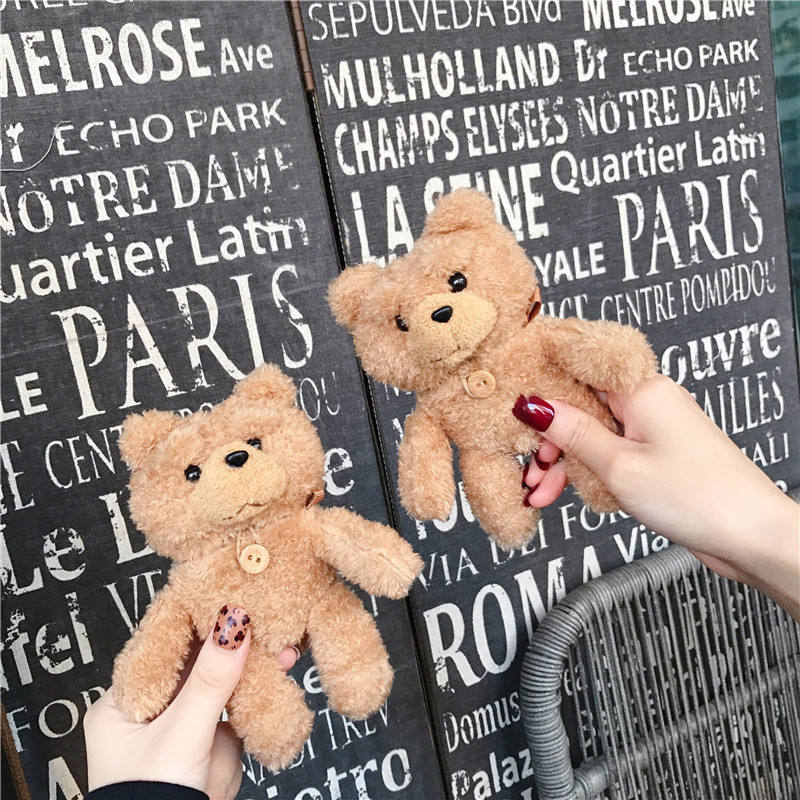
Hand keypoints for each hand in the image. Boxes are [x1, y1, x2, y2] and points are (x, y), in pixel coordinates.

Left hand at [85, 607, 299, 799]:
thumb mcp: (179, 735)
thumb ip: (210, 681)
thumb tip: (234, 625)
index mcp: (125, 703)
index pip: (163, 648)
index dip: (195, 622)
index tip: (225, 595)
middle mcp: (155, 709)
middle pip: (196, 661)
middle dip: (231, 640)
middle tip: (261, 612)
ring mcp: (187, 724)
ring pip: (222, 681)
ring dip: (251, 661)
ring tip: (281, 640)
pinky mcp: (216, 740)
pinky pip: (240, 703)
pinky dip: (261, 686)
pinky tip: (282, 666)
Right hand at [516, 375, 799, 617]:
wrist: (751, 536)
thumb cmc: (700, 497)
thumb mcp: (619, 466)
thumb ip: (572, 433)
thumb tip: (533, 404)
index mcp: (642, 389)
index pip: (580, 365)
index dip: (542, 378)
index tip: (510, 395)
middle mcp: (647, 402)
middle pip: (580, 404)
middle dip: (548, 438)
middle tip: (528, 465)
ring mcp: (652, 429)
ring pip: (590, 433)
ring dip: (562, 461)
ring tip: (539, 490)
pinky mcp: (655, 454)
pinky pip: (608, 453)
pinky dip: (584, 472)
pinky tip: (561, 493)